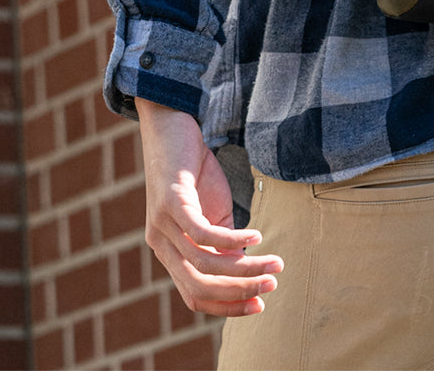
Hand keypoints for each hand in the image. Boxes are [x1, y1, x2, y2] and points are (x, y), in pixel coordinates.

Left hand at [135, 98, 282, 316]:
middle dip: (240, 292)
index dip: (228, 306)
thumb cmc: (194, 171)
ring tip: (273, 262)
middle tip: (272, 285)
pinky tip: (255, 237)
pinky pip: (202, 233)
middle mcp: (160, 245)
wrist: (170, 127)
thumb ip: (225, 244)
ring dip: (244, 268)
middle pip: (199, 287)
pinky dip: (232, 240)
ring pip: (204, 264)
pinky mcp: (170, 202)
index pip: (195, 295)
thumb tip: (248, 271)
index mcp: (169, 252)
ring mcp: (162, 225)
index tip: (261, 305)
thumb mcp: (213, 213)